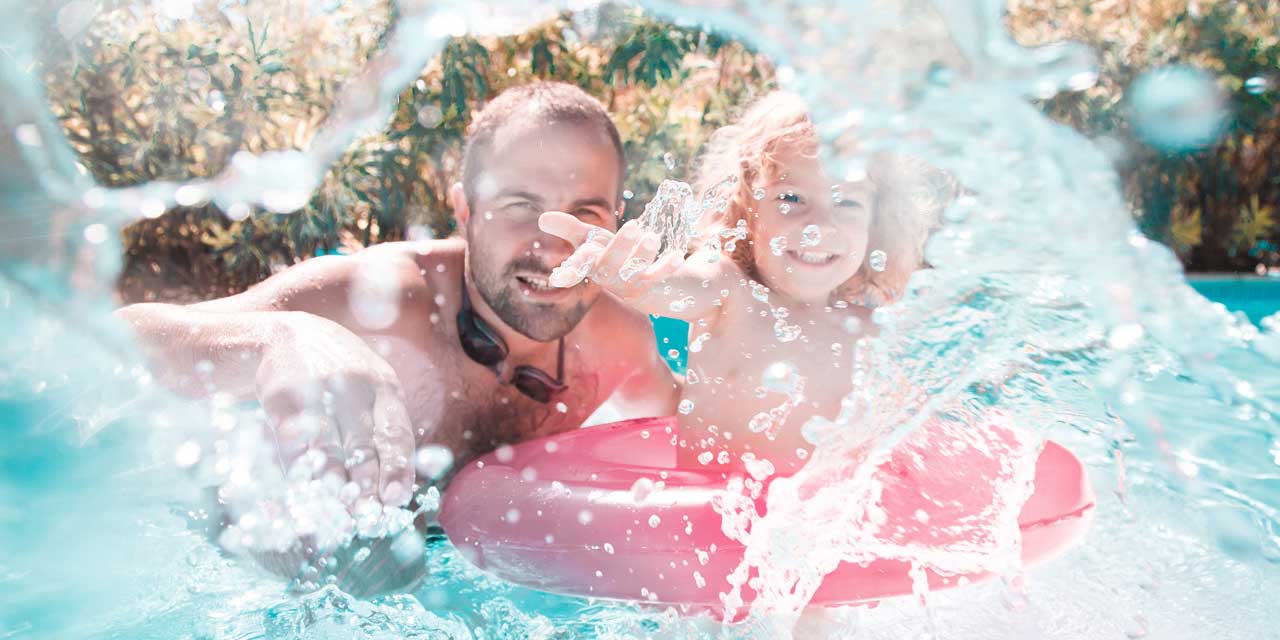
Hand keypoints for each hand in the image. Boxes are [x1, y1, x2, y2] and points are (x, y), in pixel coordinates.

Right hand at [255, 313, 415, 509]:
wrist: (287, 334)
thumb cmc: (340, 375)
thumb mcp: (371, 389)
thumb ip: (384, 429)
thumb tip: (397, 490)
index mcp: (384, 386)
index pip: (396, 432)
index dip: (397, 468)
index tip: (396, 499)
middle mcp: (354, 384)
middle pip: (363, 443)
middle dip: (367, 484)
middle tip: (367, 516)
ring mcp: (317, 387)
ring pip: (328, 447)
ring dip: (334, 484)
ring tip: (340, 514)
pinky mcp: (282, 394)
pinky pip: (293, 441)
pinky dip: (300, 471)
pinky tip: (306, 493)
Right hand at [539, 212, 682, 299]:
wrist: (641, 281)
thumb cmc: (609, 254)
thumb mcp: (589, 239)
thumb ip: (569, 229)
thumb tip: (542, 218)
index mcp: (591, 265)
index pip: (578, 268)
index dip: (570, 271)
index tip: (559, 275)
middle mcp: (609, 277)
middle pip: (611, 265)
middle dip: (621, 246)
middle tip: (633, 226)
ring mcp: (630, 283)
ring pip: (635, 271)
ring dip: (643, 254)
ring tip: (653, 236)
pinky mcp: (651, 284)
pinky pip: (659, 277)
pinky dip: (667, 267)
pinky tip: (677, 256)